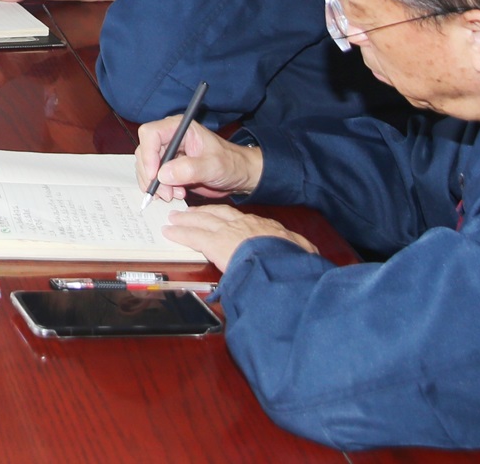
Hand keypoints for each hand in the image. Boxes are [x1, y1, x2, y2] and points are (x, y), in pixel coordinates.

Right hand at [134, 114, 262, 200]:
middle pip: (145, 152)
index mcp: (179, 128)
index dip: (148, 154)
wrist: (238, 174)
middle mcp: (170, 137)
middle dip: (152, 175)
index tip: (155, 175)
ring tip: (174, 194)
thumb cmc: (231, 163)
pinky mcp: (168, 167)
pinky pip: (153, 176)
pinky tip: (175, 193)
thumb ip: (189, 169)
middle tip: (166, 193)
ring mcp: (167, 152)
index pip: (151, 134)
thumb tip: (163, 174)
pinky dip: (159, 188)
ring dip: (156, 184)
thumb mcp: (214, 166)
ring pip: (146, 166)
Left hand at [161, 204, 315, 274]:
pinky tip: (170, 232)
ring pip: (203, 222)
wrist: (283, 266)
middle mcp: (245, 225)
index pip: (242, 220)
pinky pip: (192, 236)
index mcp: (265, 228)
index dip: (227, 217)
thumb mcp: (302, 252)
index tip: (219, 216)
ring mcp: (229, 232)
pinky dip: (180, 233)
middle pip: (218, 214)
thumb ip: (300, 250)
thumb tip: (309, 254)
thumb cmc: (294, 263)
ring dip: (187, 220)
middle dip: (202, 213)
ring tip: (175, 219)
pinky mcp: (214, 243)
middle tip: (188, 212)